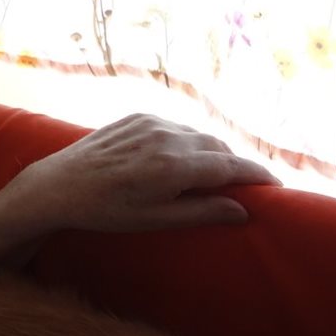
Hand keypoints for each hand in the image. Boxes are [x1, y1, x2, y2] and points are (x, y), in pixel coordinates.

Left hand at [3, 113, 279, 237]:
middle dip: (234, 165)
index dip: (258, 175)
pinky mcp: (136, 116)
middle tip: (244, 185)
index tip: (277, 185)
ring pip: (197, 134)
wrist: (58, 185)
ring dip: (210, 152)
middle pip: (219, 147)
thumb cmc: (106, 210)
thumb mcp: (156, 219)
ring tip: (214, 174)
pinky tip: (180, 158)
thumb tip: (244, 210)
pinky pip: (174, 126)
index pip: (232, 166)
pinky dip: (186, 140)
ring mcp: (151, 123)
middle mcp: (167, 137)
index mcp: (175, 166)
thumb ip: (202, 212)